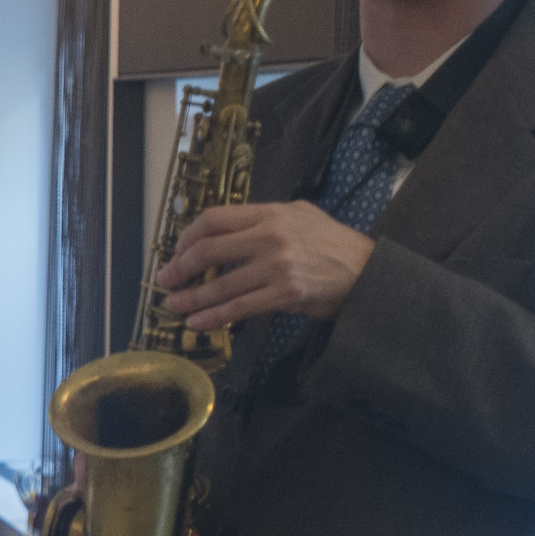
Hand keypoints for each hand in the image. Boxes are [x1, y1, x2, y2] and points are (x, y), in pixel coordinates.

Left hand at [153, 202, 373, 331]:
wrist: (369, 272)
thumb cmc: (332, 245)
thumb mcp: (300, 216)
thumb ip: (263, 220)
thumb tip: (221, 233)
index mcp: (272, 213)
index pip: (215, 219)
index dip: (188, 236)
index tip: (177, 251)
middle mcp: (271, 236)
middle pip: (209, 250)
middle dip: (180, 267)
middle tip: (165, 279)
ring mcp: (278, 266)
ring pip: (220, 284)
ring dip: (191, 297)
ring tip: (174, 304)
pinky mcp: (285, 294)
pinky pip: (239, 308)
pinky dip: (213, 317)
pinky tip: (197, 322)